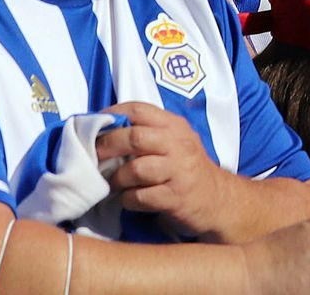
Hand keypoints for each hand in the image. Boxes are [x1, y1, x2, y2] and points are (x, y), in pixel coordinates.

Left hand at [98, 101, 230, 238]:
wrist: (217, 199)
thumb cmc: (186, 169)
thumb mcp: (175, 142)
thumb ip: (148, 133)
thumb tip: (104, 131)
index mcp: (175, 126)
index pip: (140, 109)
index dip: (112, 115)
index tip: (93, 125)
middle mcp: (179, 144)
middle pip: (134, 137)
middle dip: (106, 146)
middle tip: (93, 156)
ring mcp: (179, 171)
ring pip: (135, 169)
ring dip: (116, 178)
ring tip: (112, 183)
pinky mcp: (176, 197)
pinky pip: (139, 197)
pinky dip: (127, 200)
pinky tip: (129, 199)